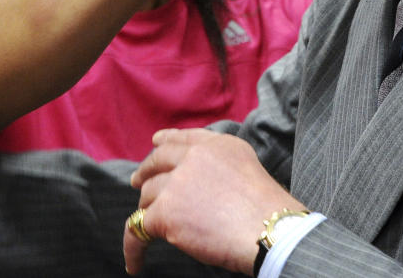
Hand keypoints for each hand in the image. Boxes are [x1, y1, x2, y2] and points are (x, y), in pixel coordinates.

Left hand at [124, 128, 304, 274]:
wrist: (268, 230)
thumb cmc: (267, 208)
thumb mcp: (246, 163)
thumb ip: (219, 160)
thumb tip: (195, 169)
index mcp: (214, 145)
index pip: (182, 139)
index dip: (165, 140)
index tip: (155, 141)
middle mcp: (192, 159)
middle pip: (157, 163)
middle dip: (145, 173)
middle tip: (137, 183)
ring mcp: (176, 184)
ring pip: (148, 196)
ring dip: (148, 212)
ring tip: (151, 228)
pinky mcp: (165, 213)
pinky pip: (137, 229)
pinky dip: (133, 247)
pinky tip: (135, 262)